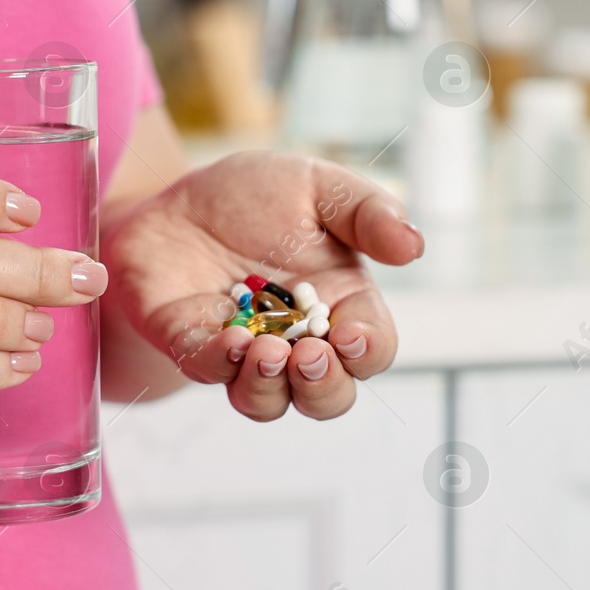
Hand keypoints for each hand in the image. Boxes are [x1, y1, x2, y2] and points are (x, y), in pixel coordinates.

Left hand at [102, 152, 421, 420]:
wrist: (175, 200)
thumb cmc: (255, 196)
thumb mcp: (316, 186)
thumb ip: (366, 212)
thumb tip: (414, 245)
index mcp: (340, 304)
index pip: (372, 348)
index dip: (368, 351)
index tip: (350, 335)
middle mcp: (297, 341)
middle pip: (327, 396)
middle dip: (323, 387)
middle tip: (307, 355)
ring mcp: (244, 354)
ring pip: (268, 403)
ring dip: (270, 387)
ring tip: (264, 350)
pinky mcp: (192, 348)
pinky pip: (208, 373)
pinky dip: (220, 364)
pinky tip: (229, 339)